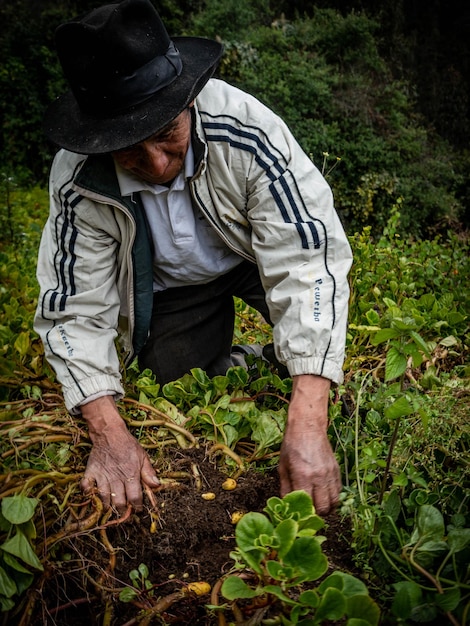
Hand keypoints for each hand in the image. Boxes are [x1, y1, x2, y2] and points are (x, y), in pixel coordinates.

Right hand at [80, 396, 159, 513]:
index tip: (138, 510)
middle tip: (125, 512)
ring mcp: (102, 475)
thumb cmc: (128, 445)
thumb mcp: (143, 456)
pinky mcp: (91, 472)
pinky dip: (88, 494)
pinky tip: (93, 497)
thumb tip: (156, 486)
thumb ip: (149, 472)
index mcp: (131, 474)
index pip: (135, 498)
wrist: (110, 433)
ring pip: (104, 499)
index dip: (137, 507)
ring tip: (112, 509)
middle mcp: (116, 477)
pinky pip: (86, 487)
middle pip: (119, 502)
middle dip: (123, 511)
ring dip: (108, 507)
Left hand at [278, 375, 340, 515]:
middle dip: (317, 514)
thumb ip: (285, 487)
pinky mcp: (336, 470)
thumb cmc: (292, 445)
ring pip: (335, 502)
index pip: (307, 505)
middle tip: (310, 513)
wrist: (308, 427)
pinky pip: (339, 491)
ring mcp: (329, 473)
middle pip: (324, 508)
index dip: (304, 514)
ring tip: (318, 506)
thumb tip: (286, 504)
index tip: (299, 516)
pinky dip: (333, 497)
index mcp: (303, 475)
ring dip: (327, 508)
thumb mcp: (283, 466)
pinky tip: (324, 495)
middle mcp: (319, 476)